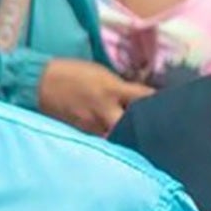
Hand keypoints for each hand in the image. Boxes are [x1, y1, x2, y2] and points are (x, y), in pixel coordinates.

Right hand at [37, 58, 154, 134]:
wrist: (39, 83)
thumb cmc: (71, 73)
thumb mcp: (101, 73)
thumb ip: (119, 86)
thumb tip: (136, 97)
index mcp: (112, 90)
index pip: (145, 98)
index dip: (160, 101)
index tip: (171, 103)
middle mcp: (105, 110)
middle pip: (135, 125)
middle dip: (144, 125)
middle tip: (155, 126)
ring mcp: (92, 125)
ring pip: (118, 135)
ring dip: (127, 133)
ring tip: (136, 132)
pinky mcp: (81, 133)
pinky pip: (101, 137)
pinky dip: (109, 135)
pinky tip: (112, 133)